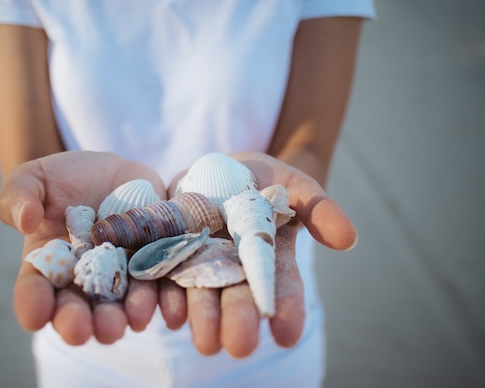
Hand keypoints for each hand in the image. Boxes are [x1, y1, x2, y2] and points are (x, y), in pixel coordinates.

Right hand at [0, 151, 166, 344]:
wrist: (111, 172)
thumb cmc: (63, 179)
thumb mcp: (33, 179)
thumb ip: (19, 196)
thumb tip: (25, 220)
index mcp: (48, 267)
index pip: (35, 290)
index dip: (33, 304)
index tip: (35, 315)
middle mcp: (83, 281)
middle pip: (81, 309)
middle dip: (83, 322)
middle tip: (84, 330)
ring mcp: (121, 276)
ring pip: (124, 305)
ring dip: (128, 315)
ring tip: (132, 319)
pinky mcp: (155, 264)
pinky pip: (163, 287)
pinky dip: (169, 301)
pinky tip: (174, 313)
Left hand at [161, 151, 357, 357]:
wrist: (217, 167)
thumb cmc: (264, 179)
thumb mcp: (297, 186)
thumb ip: (319, 209)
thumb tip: (348, 239)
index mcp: (270, 259)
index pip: (282, 288)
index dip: (286, 310)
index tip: (286, 333)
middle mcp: (235, 269)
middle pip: (238, 298)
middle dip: (239, 321)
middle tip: (240, 346)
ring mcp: (201, 263)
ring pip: (201, 295)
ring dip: (203, 319)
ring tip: (205, 341)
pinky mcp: (169, 253)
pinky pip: (165, 276)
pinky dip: (167, 296)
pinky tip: (170, 313)